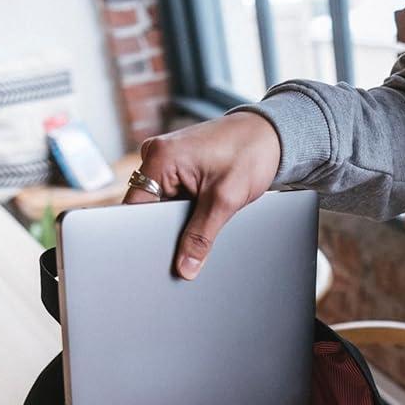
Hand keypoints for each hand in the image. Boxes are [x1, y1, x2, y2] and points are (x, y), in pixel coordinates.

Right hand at [126, 112, 281, 278]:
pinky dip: (187, 207)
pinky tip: (203, 208)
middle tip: (190, 238)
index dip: (144, 232)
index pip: (135, 207)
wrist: (268, 136)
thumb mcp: (224, 201)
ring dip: (179, 216)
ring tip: (203, 214)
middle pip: (147, 206)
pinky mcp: (177, 165)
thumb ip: (201, 237)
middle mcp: (156, 154)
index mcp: (159, 157)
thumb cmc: (249, 153)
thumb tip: (185, 267)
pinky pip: (173, 195)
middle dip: (167, 226)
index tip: (160, 253)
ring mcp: (166, 159)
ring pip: (162, 203)